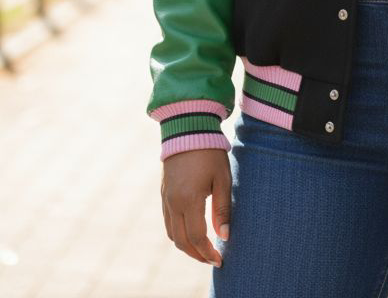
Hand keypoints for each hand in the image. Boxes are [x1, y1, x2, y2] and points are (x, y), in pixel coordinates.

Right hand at [161, 148, 231, 267]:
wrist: (188, 128)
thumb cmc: (210, 152)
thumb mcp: (222, 178)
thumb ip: (222, 209)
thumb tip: (224, 236)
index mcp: (188, 200)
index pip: (196, 237)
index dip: (208, 252)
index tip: (220, 260)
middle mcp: (172, 203)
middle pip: (181, 241)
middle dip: (196, 254)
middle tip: (212, 259)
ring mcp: (165, 198)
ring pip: (171, 234)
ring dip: (186, 246)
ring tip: (202, 250)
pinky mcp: (163, 192)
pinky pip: (168, 221)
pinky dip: (178, 233)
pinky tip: (190, 232)